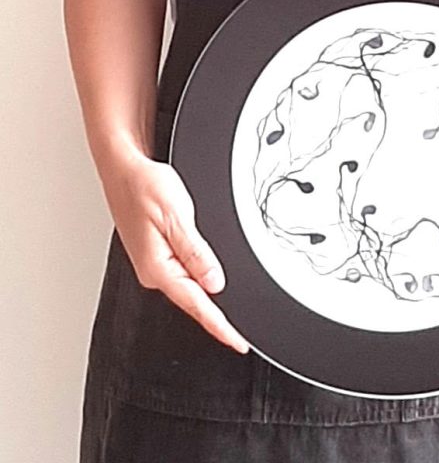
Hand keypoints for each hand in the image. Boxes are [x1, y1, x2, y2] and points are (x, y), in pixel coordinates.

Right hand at [101, 150, 249, 353]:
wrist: (124, 169)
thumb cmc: (143, 187)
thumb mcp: (176, 217)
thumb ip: (197, 253)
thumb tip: (214, 282)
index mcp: (158, 267)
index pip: (196, 304)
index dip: (220, 326)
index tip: (238, 343)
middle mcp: (154, 271)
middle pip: (193, 301)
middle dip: (217, 318)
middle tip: (241, 335)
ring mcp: (153, 263)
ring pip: (187, 287)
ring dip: (207, 299)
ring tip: (229, 316)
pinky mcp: (155, 253)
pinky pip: (181, 274)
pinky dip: (197, 281)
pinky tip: (207, 284)